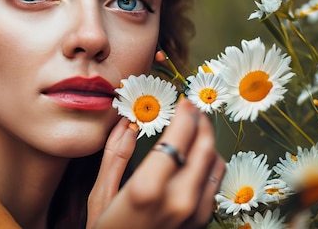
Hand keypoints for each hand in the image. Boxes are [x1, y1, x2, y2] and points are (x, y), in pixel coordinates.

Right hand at [89, 100, 225, 228]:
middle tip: (193, 110)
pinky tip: (196, 161)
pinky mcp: (199, 223)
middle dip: (201, 122)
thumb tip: (126, 123)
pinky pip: (215, 186)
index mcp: (149, 187)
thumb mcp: (101, 194)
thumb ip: (115, 154)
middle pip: (204, 147)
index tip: (183, 101)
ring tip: (195, 132)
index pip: (180, 137)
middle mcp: (178, 199)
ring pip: (216, 165)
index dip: (185, 114)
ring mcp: (193, 214)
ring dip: (209, 144)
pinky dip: (210, 166)